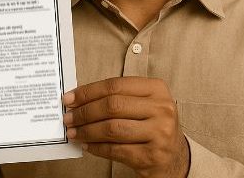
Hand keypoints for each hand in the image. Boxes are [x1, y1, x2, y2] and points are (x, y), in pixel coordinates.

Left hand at [63, 77, 188, 177]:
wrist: (174, 157)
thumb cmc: (153, 127)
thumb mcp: (145, 105)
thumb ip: (118, 98)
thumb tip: (79, 101)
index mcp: (157, 89)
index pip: (116, 85)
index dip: (89, 92)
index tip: (70, 98)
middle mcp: (162, 109)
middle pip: (112, 106)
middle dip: (84, 112)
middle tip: (68, 118)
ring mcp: (159, 133)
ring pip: (112, 128)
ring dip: (87, 131)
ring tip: (74, 133)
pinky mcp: (151, 155)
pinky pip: (115, 150)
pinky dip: (97, 148)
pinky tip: (87, 145)